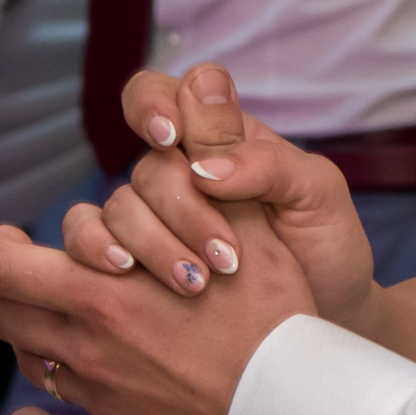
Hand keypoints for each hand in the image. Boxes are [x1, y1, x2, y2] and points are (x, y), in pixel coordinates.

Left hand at [0, 189, 314, 414]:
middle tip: (6, 259)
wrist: (301, 414)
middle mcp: (88, 348)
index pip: (2, 264)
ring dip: (23, 337)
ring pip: (30, 366)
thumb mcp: (248, 237)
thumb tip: (176, 158)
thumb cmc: (280, 321)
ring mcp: (100, 400)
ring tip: (35, 319)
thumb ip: (203, 194)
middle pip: (8, 312)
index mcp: (103, 294)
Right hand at [70, 64, 384, 327]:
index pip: (161, 94)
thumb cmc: (325, 247)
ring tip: (196, 283)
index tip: (169, 136)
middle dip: (181, 210)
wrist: (320, 319)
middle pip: (146, 167)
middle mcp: (179, 172)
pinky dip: (98, 251)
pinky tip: (125, 272)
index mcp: (220, 138)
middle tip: (225, 257)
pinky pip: (90, 241)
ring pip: (117, 207)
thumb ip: (269, 164)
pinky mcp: (135, 262)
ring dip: (151, 242)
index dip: (152, 106)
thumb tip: (204, 167)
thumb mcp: (318, 195)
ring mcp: (154, 218)